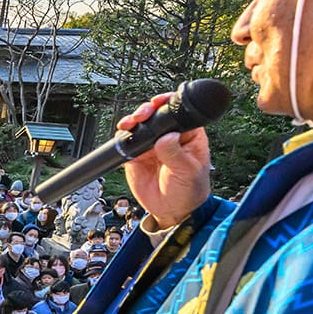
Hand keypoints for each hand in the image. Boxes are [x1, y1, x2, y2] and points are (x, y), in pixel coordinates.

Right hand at [118, 94, 211, 227]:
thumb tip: (166, 136)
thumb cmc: (189, 190)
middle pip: (156, 114)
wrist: (172, 211)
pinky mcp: (137, 155)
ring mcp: (152, 144)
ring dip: (133, 120)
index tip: (159, 103)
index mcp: (188, 135)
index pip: (179, 112)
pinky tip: (124, 134)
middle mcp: (169, 135)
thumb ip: (175, 153)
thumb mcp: (187, 171)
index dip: (168, 104)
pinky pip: (127, 141)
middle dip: (147, 110)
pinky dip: (123, 136)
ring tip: (131, 123)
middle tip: (142, 115)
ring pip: (140, 125)